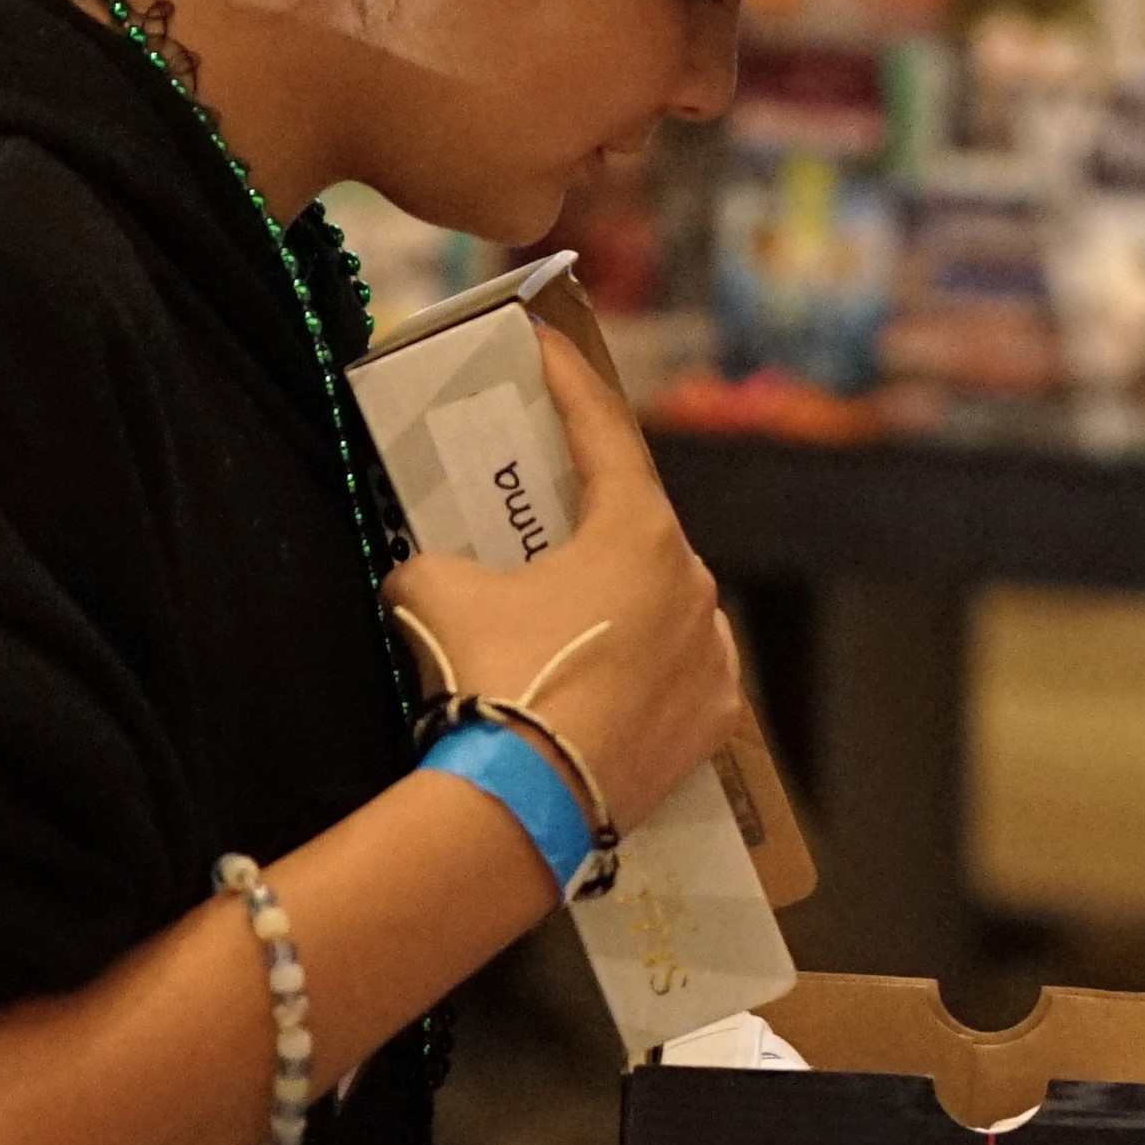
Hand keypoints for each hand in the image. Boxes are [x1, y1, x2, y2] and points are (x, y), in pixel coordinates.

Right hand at [380, 330, 742, 829]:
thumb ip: (440, 556)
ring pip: (665, 599)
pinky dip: (644, 656)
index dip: (568, 382)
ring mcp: (713, 654)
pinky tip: (607, 665)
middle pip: (639, 524)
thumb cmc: (487, 674)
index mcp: (639, 531)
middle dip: (590, 507)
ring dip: (621, 590)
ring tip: (568, 603)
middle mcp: (694, 583)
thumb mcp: (430, 587)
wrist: (521, 800)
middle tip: (545, 497)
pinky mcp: (714, 719)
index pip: (604, 433)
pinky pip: (678, 666)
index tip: (545, 343)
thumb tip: (435, 570)